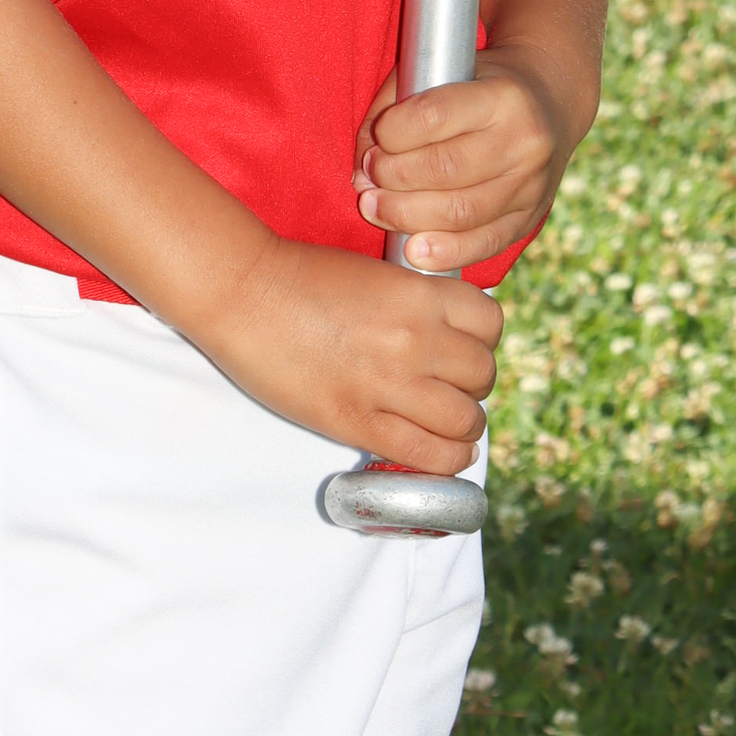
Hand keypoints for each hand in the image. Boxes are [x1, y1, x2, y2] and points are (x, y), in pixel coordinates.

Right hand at [191, 232, 500, 475]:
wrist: (245, 294)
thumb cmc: (301, 277)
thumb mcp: (376, 275)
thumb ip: (416, 304)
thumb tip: (447, 337)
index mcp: (419, 293)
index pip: (491, 323)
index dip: (482, 338)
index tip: (464, 345)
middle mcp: (416, 338)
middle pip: (483, 375)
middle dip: (472, 384)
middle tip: (449, 386)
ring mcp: (391, 384)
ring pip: (468, 422)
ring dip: (463, 426)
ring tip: (444, 422)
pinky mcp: (362, 423)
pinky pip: (431, 456)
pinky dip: (446, 461)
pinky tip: (439, 453)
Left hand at [352, 49, 574, 271]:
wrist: (550, 100)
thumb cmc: (478, 84)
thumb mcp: (440, 73)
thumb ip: (394, 109)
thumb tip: (361, 171)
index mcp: (503, 96)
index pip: (434, 115)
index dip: (393, 133)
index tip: (378, 141)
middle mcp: (524, 141)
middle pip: (444, 170)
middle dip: (392, 178)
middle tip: (368, 179)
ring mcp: (532, 185)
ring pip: (460, 213)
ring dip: (405, 216)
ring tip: (375, 207)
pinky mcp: (531, 217)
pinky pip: (483, 244)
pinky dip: (443, 252)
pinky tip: (412, 250)